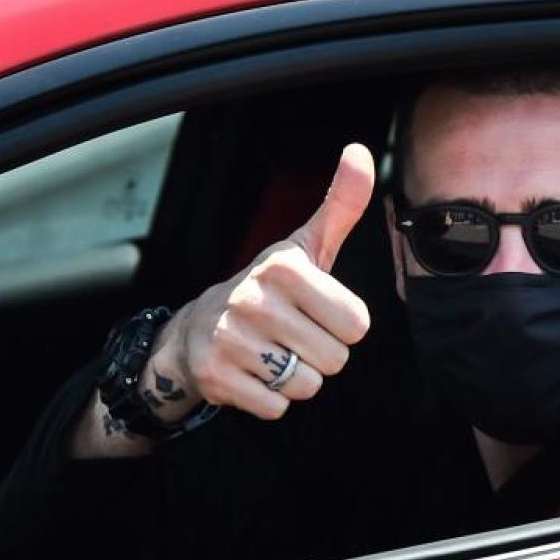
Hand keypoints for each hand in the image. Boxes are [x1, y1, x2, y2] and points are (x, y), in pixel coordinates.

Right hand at [140, 143, 374, 422]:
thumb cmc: (269, 289)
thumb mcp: (306, 247)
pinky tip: (253, 373)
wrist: (198, 329)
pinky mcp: (217, 379)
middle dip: (320, 355)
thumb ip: (341, 205)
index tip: (314, 311)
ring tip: (272, 354)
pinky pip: (277, 408)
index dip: (342, 325)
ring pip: (307, 386)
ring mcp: (231, 341)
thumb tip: (361, 151)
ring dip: (296, 378)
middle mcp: (253, 301)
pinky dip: (270, 399)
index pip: (357, 325)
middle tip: (291, 336)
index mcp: (284, 269)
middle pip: (334, 360)